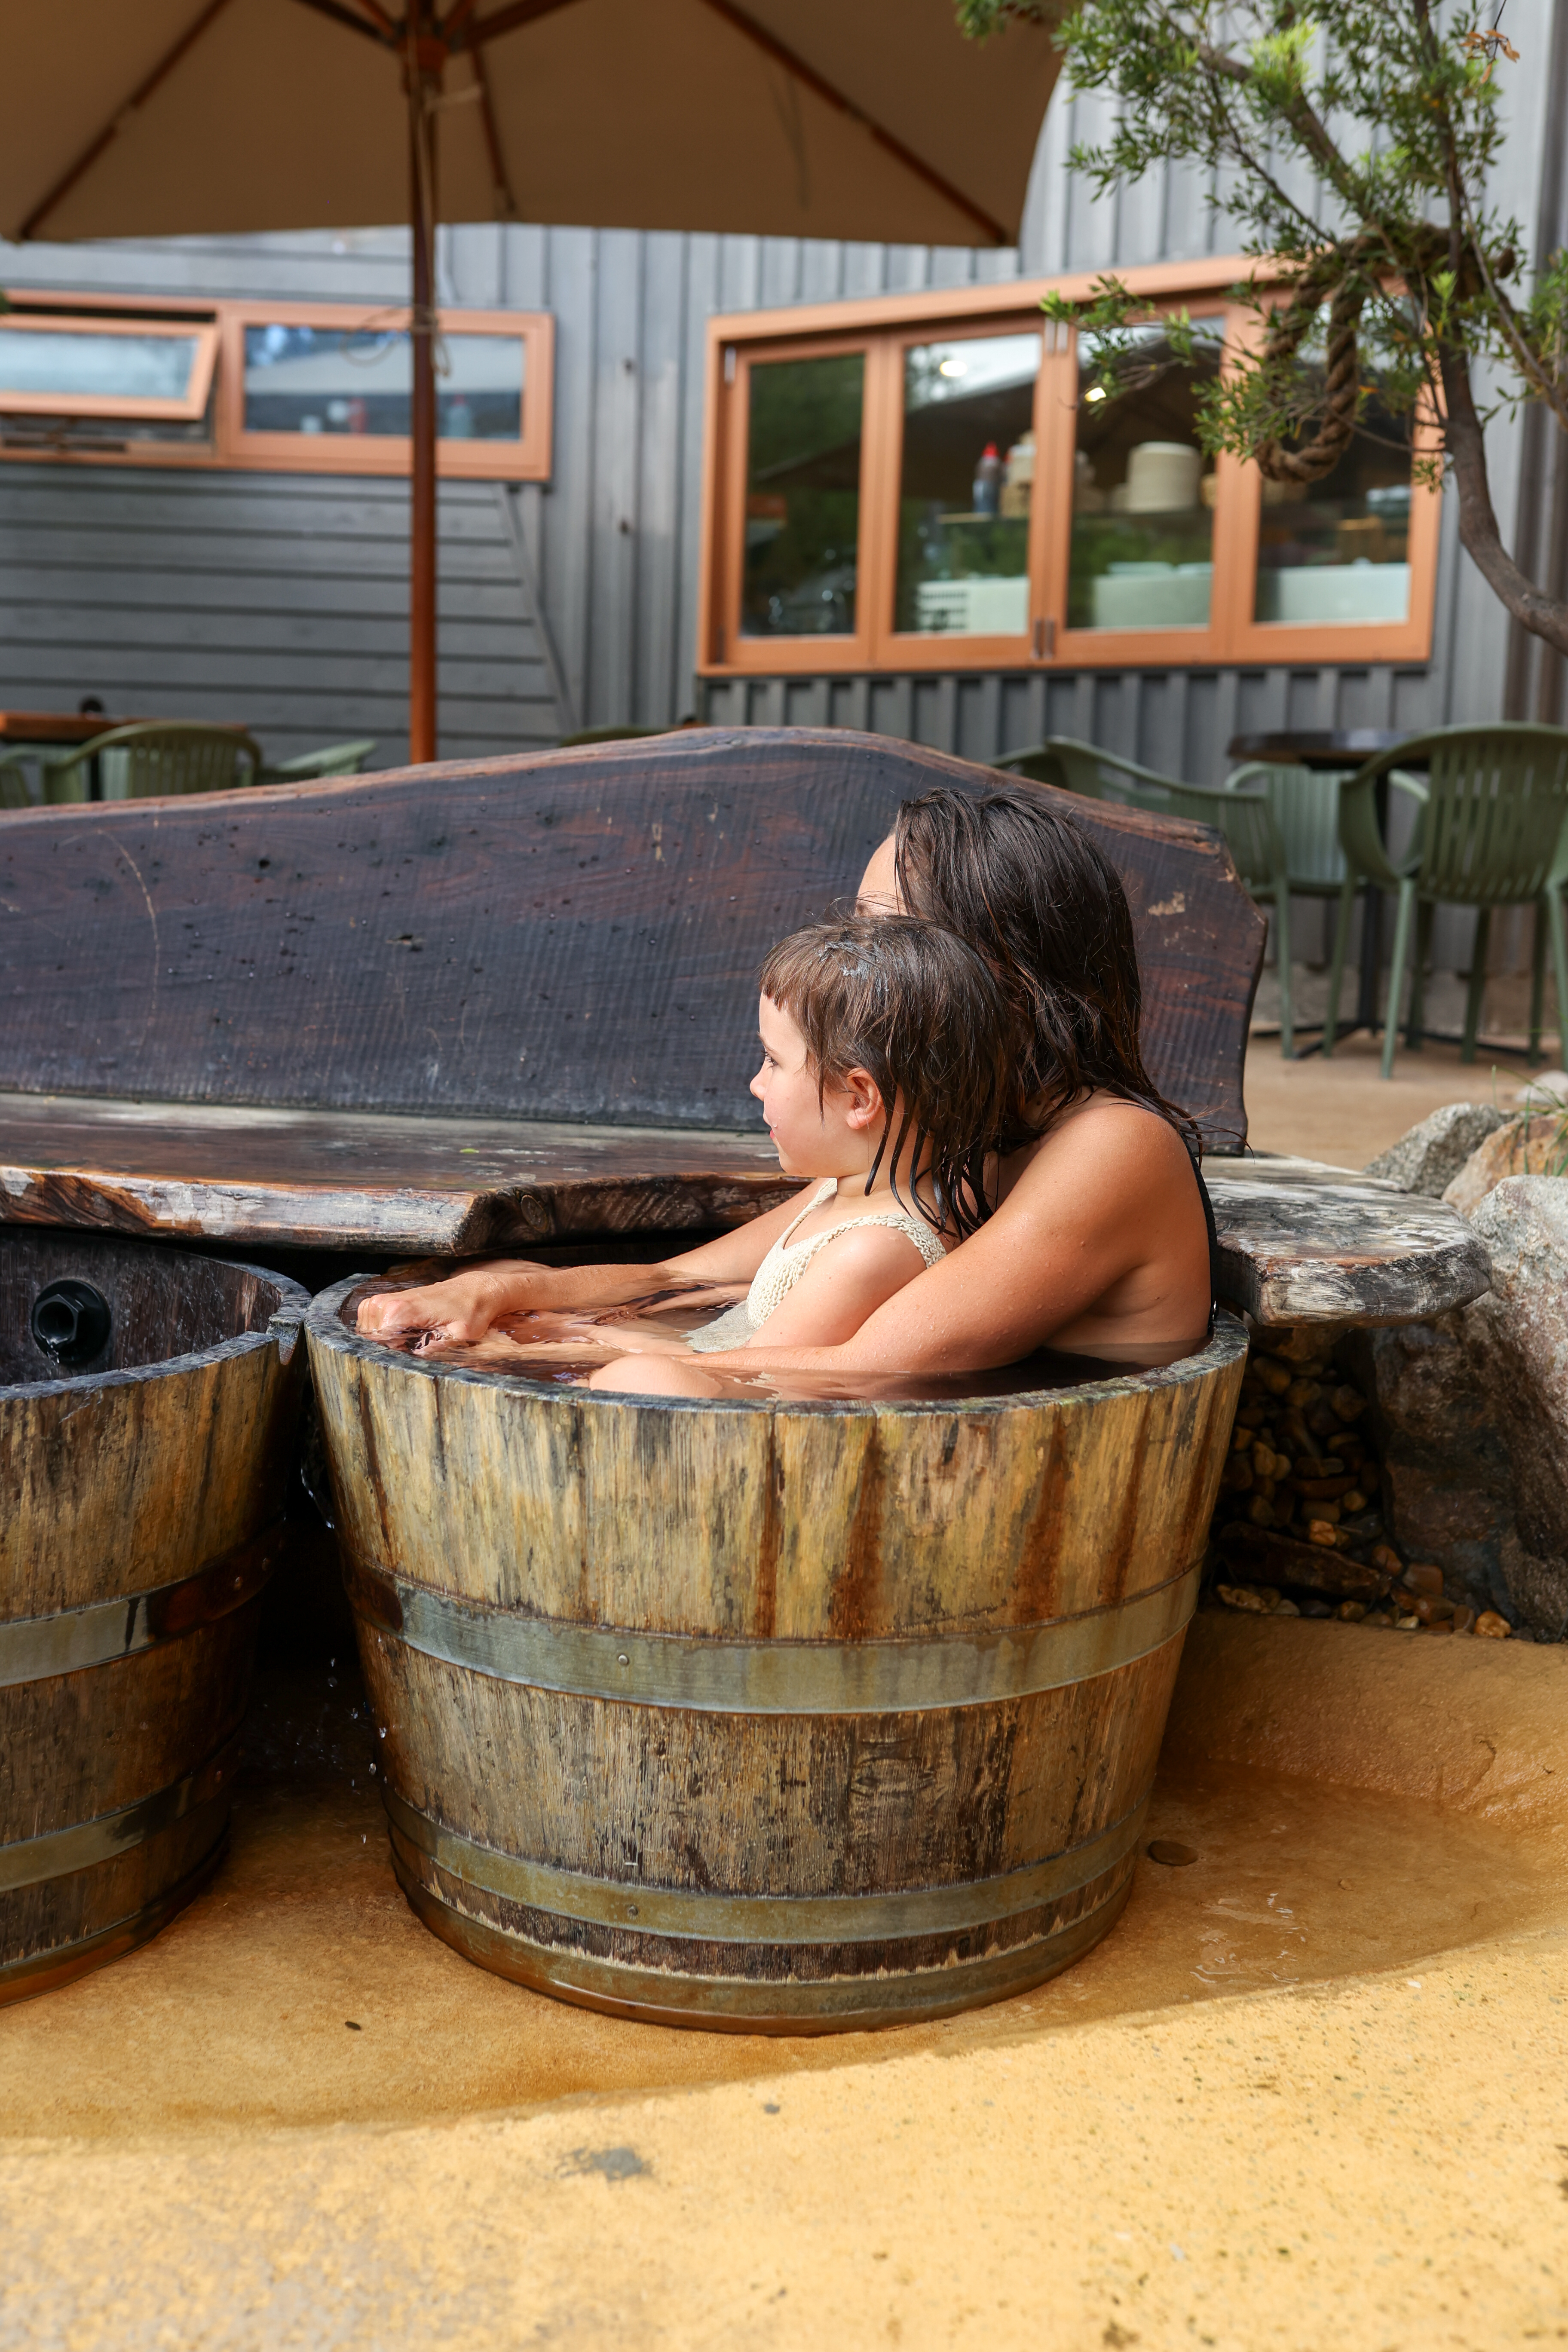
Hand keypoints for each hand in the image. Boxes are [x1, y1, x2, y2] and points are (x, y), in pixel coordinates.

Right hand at [355, 1265, 527, 1345]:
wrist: (474, 1290)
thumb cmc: (470, 1311)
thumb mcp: (461, 1334)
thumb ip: (438, 1347)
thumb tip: (418, 1357)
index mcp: (402, 1310)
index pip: (375, 1339)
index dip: (391, 1351)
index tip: (410, 1350)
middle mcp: (389, 1301)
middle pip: (368, 1335)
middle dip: (385, 1345)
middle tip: (411, 1344)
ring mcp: (387, 1298)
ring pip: (366, 1326)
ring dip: (382, 1336)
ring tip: (405, 1337)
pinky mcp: (390, 1298)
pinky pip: (370, 1316)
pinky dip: (379, 1326)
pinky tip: (399, 1331)